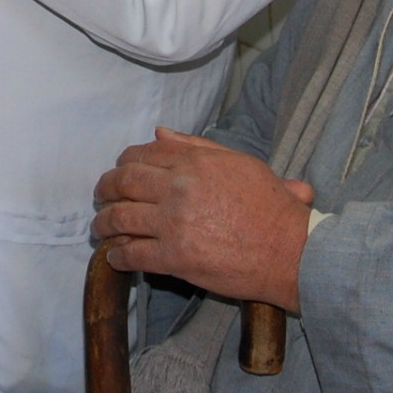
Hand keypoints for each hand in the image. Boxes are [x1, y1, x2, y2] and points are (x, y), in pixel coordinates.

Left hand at [92, 129, 313, 310]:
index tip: (120, 171)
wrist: (292, 252)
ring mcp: (174, 223)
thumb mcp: (240, 163)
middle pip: (124, 182)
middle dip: (106, 188)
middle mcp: (179, 188)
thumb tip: (160, 133)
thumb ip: (198, 146)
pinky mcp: (175, 258)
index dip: (124, 162)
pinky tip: (115, 258)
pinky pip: (132, 255)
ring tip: (101, 228)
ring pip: (120, 218)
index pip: (143, 154)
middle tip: (102, 196)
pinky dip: (117, 257)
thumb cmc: (273, 208)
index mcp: (195, 162)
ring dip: (104, 223)